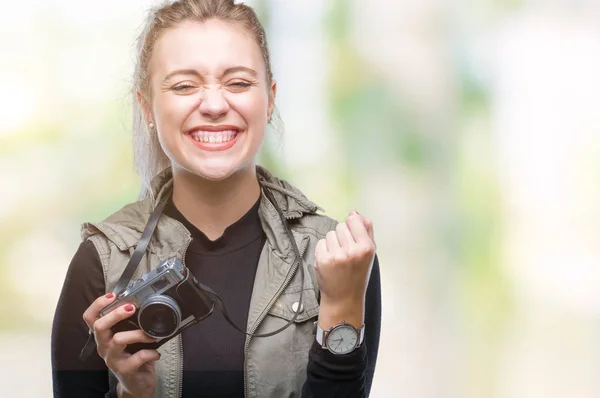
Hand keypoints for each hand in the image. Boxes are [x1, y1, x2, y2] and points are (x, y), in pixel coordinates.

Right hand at [83, 294, 159, 397]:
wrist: (136, 384)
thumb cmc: (133, 356)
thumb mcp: (128, 338)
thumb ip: (130, 323)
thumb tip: (143, 302)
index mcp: (103, 336)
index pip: (90, 318)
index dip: (97, 304)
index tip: (112, 295)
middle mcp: (104, 346)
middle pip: (100, 326)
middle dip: (116, 314)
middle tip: (131, 308)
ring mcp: (112, 359)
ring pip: (118, 340)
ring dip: (138, 334)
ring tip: (151, 335)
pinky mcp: (124, 370)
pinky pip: (137, 357)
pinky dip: (150, 352)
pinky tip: (156, 352)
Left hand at [314, 210, 375, 328]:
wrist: (344, 298)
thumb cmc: (357, 275)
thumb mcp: (370, 253)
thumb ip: (366, 231)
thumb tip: (355, 213)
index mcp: (366, 248)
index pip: (353, 220)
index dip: (352, 226)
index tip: (352, 236)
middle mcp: (351, 251)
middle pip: (341, 226)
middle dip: (342, 236)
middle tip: (346, 252)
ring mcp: (336, 256)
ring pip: (330, 234)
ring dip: (332, 243)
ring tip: (338, 257)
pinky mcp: (322, 260)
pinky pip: (321, 242)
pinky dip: (324, 250)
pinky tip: (330, 261)